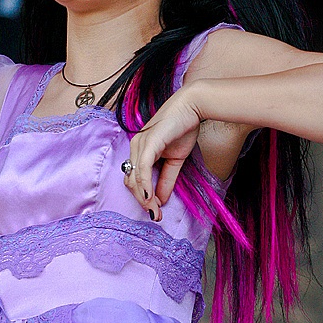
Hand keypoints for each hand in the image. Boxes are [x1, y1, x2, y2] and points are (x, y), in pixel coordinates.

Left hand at [123, 87, 201, 219]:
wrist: (192, 107)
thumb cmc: (183, 129)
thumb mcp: (175, 160)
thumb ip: (167, 179)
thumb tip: (161, 200)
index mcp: (139, 151)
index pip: (134, 179)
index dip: (142, 198)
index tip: (154, 212)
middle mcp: (135, 147)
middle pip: (131, 181)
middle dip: (142, 201)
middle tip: (156, 215)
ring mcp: (139, 144)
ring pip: (135, 177)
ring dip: (144, 198)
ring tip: (155, 211)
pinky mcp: (148, 142)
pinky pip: (143, 168)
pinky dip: (145, 184)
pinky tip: (149, 197)